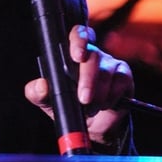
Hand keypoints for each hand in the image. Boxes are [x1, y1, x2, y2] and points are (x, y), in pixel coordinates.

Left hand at [24, 24, 133, 146]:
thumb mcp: (47, 101)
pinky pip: (121, 81)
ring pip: (106, 71)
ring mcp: (109, 63)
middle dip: (88, 78)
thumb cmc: (67, 105)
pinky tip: (104, 105)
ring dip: (99, 94)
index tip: (77, 56)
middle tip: (83, 98)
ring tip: (90, 108)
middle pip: (93, 55)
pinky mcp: (124, 76)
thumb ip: (37, 93)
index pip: (77, 35)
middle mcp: (92, 54)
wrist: (90, 125)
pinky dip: (112, 96)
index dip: (79, 40)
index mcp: (70, 54)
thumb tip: (41, 85)